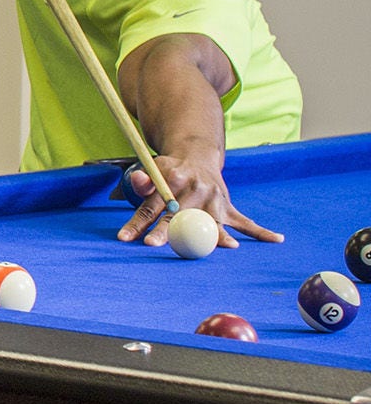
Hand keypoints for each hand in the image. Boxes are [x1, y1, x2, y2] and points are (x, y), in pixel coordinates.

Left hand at [118, 144, 282, 247]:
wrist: (196, 156)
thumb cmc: (168, 169)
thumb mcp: (152, 168)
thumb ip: (142, 179)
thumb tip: (138, 183)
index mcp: (174, 178)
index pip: (153, 204)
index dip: (139, 222)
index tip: (126, 238)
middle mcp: (197, 190)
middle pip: (181, 217)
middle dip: (168, 233)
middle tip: (156, 245)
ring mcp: (215, 199)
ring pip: (215, 223)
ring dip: (219, 236)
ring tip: (228, 246)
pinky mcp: (228, 207)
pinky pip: (247, 222)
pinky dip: (261, 232)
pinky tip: (276, 239)